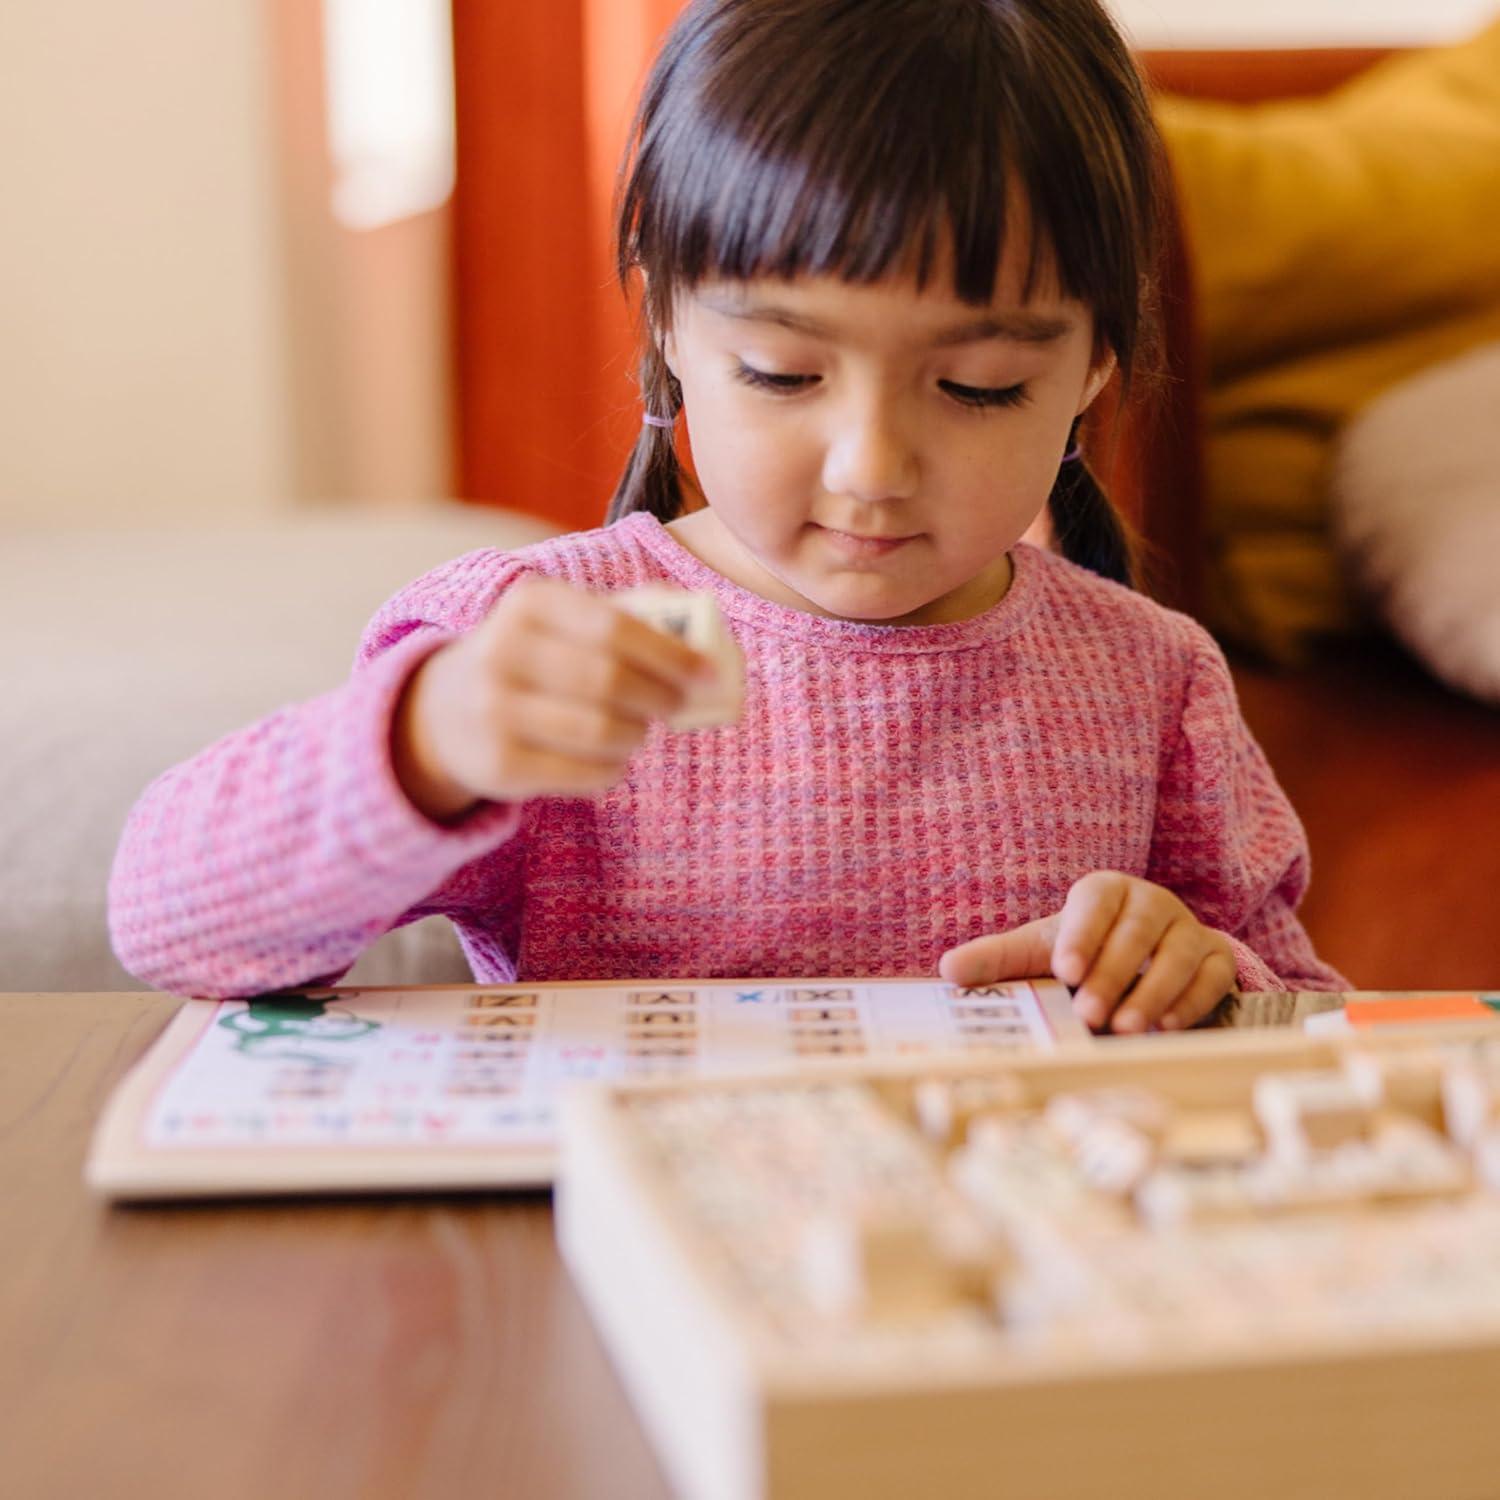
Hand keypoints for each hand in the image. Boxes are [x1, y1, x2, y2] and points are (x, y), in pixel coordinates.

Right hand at [391, 575, 717, 820]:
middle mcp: (503, 651)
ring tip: (639, 730)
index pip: (615, 628)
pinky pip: (584, 773)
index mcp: (530, 602)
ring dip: (637, 735)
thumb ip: (631, 614)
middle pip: (609, 681)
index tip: (707, 675)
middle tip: (679, 705)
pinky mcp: (498, 764)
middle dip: (660, 697)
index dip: (671, 654)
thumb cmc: (534, 657)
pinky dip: (613, 768)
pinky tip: (612, 758)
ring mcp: (494, 710)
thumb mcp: (564, 619)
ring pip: (600, 731)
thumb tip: (700, 624)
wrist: (446, 711)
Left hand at [938, 872, 1238, 1033]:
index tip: (1065, 969)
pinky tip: (1167, 1028)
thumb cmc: (1084, 952)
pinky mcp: (1217, 960)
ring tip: (1125, 1028)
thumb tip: (948, 970)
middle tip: (1089, 1013)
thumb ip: (998, 959)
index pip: (1094, 903)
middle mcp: (1152, 903)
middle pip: (1138, 931)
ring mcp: (1189, 930)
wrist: (1145, 960)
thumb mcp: (1041, 951)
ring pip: (1179, 954)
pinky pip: (1212, 977)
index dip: (1082, 934)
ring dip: (1154, 993)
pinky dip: (1191, 1003)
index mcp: (1105, 892)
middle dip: (1114, 973)